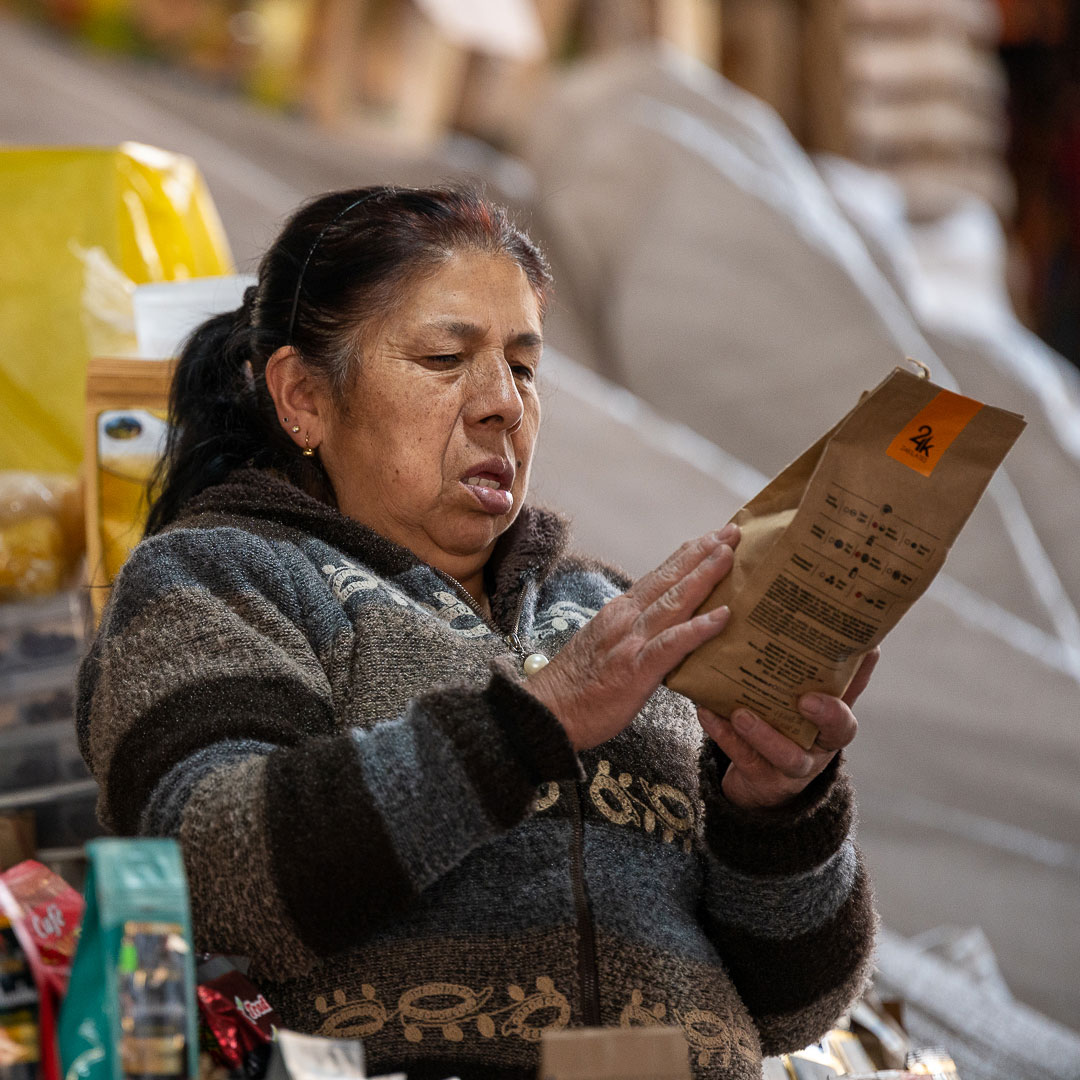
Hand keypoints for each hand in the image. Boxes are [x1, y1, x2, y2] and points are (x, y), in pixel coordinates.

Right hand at [526, 526, 739, 749]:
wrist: (546, 713)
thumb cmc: (574, 688)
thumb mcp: (602, 646)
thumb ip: (630, 632)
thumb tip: (658, 626)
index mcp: (619, 613)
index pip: (658, 577)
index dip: (686, 556)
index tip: (711, 538)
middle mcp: (626, 619)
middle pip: (670, 579)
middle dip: (703, 553)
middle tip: (732, 531)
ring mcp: (631, 642)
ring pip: (674, 601)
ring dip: (704, 576)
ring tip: (729, 555)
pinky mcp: (637, 669)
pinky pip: (673, 644)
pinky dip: (699, 628)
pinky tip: (723, 615)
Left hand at [698, 647, 879, 808]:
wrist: (762, 779)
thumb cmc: (788, 727)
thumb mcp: (810, 704)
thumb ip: (827, 674)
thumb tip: (855, 633)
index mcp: (833, 725)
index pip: (854, 702)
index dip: (859, 683)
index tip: (859, 661)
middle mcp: (819, 746)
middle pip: (834, 733)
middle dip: (825, 714)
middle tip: (805, 697)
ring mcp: (791, 766)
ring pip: (786, 755)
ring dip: (764, 733)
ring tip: (741, 713)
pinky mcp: (759, 776)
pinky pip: (741, 756)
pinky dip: (723, 734)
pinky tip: (707, 711)